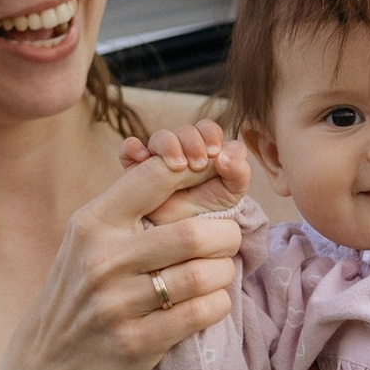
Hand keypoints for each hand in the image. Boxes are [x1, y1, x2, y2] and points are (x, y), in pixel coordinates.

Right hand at [0, 146, 247, 369]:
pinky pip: (200, 314)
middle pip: (193, 234)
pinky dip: (217, 304)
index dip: (197, 169)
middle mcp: (102, 261)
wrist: (49, 355)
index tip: (218, 175)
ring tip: (219, 271)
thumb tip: (191, 158)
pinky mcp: (135, 343)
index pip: (155, 177)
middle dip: (225, 236)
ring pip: (202, 276)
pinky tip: (211, 301)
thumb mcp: (91, 234)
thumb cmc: (85, 282)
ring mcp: (117, 305)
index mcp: (94, 223)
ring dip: (224, 272)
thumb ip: (132, 200)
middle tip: (228, 240)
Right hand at [120, 120, 253, 221]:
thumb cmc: (208, 213)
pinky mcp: (135, 170)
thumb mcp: (231, 194)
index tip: (214, 152)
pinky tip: (142, 157)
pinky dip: (133, 148)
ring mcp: (157, 159)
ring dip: (169, 145)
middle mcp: (181, 151)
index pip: (207, 129)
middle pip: (184, 130)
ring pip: (160, 137)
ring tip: (177, 166)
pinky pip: (129, 150)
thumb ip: (239, 172)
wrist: (183, 240)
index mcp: (205, 151)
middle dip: (192, 141)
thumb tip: (233, 149)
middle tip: (198, 164)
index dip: (210, 134)